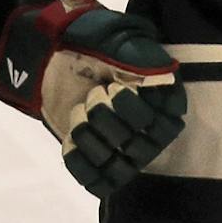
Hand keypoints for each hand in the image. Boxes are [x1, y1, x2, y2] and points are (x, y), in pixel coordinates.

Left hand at [0, 0, 186, 195]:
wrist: (55, 57)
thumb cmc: (93, 46)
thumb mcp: (119, 40)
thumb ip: (143, 56)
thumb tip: (161, 76)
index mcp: (166, 101)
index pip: (164, 125)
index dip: (134, 111)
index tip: (114, 88)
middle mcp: (152, 132)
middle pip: (140, 148)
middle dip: (108, 121)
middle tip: (93, 95)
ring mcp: (126, 151)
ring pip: (119, 167)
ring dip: (92, 140)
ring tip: (78, 112)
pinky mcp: (101, 163)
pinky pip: (99, 182)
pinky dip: (80, 163)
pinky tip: (69, 140)